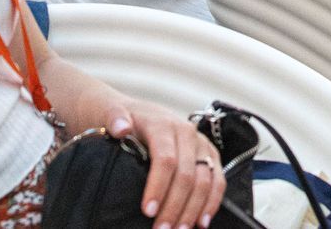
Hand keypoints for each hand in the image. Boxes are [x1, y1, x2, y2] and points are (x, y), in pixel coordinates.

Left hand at [100, 98, 224, 228]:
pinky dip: (212, 202)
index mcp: (163, 124)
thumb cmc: (124, 119)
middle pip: (187, 174)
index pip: (165, 159)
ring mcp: (201, 144)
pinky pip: (218, 180)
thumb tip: (121, 129)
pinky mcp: (210, 155)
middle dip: (174, 206)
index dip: (158, 186)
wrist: (139, 112)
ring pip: (205, 180)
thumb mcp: (112, 112)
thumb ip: (114, 118)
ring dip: (193, 209)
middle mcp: (187, 133)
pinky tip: (201, 222)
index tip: (147, 211)